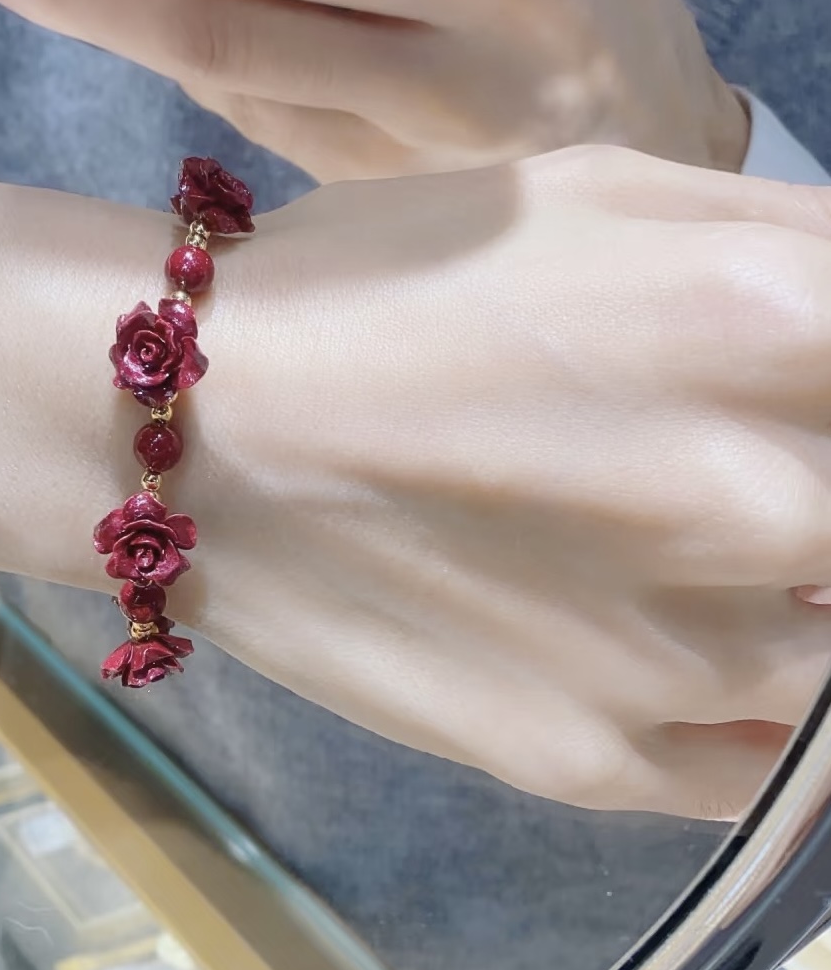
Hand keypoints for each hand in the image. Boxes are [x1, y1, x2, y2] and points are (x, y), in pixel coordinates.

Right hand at [182, 148, 830, 818]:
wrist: (200, 432)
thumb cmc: (386, 284)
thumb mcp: (596, 193)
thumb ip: (787, 242)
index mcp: (774, 321)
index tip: (802, 414)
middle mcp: (765, 502)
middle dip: (814, 488)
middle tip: (714, 480)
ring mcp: (686, 658)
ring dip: (795, 606)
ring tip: (676, 556)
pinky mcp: (601, 764)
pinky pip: (767, 777)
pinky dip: (756, 720)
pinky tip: (673, 655)